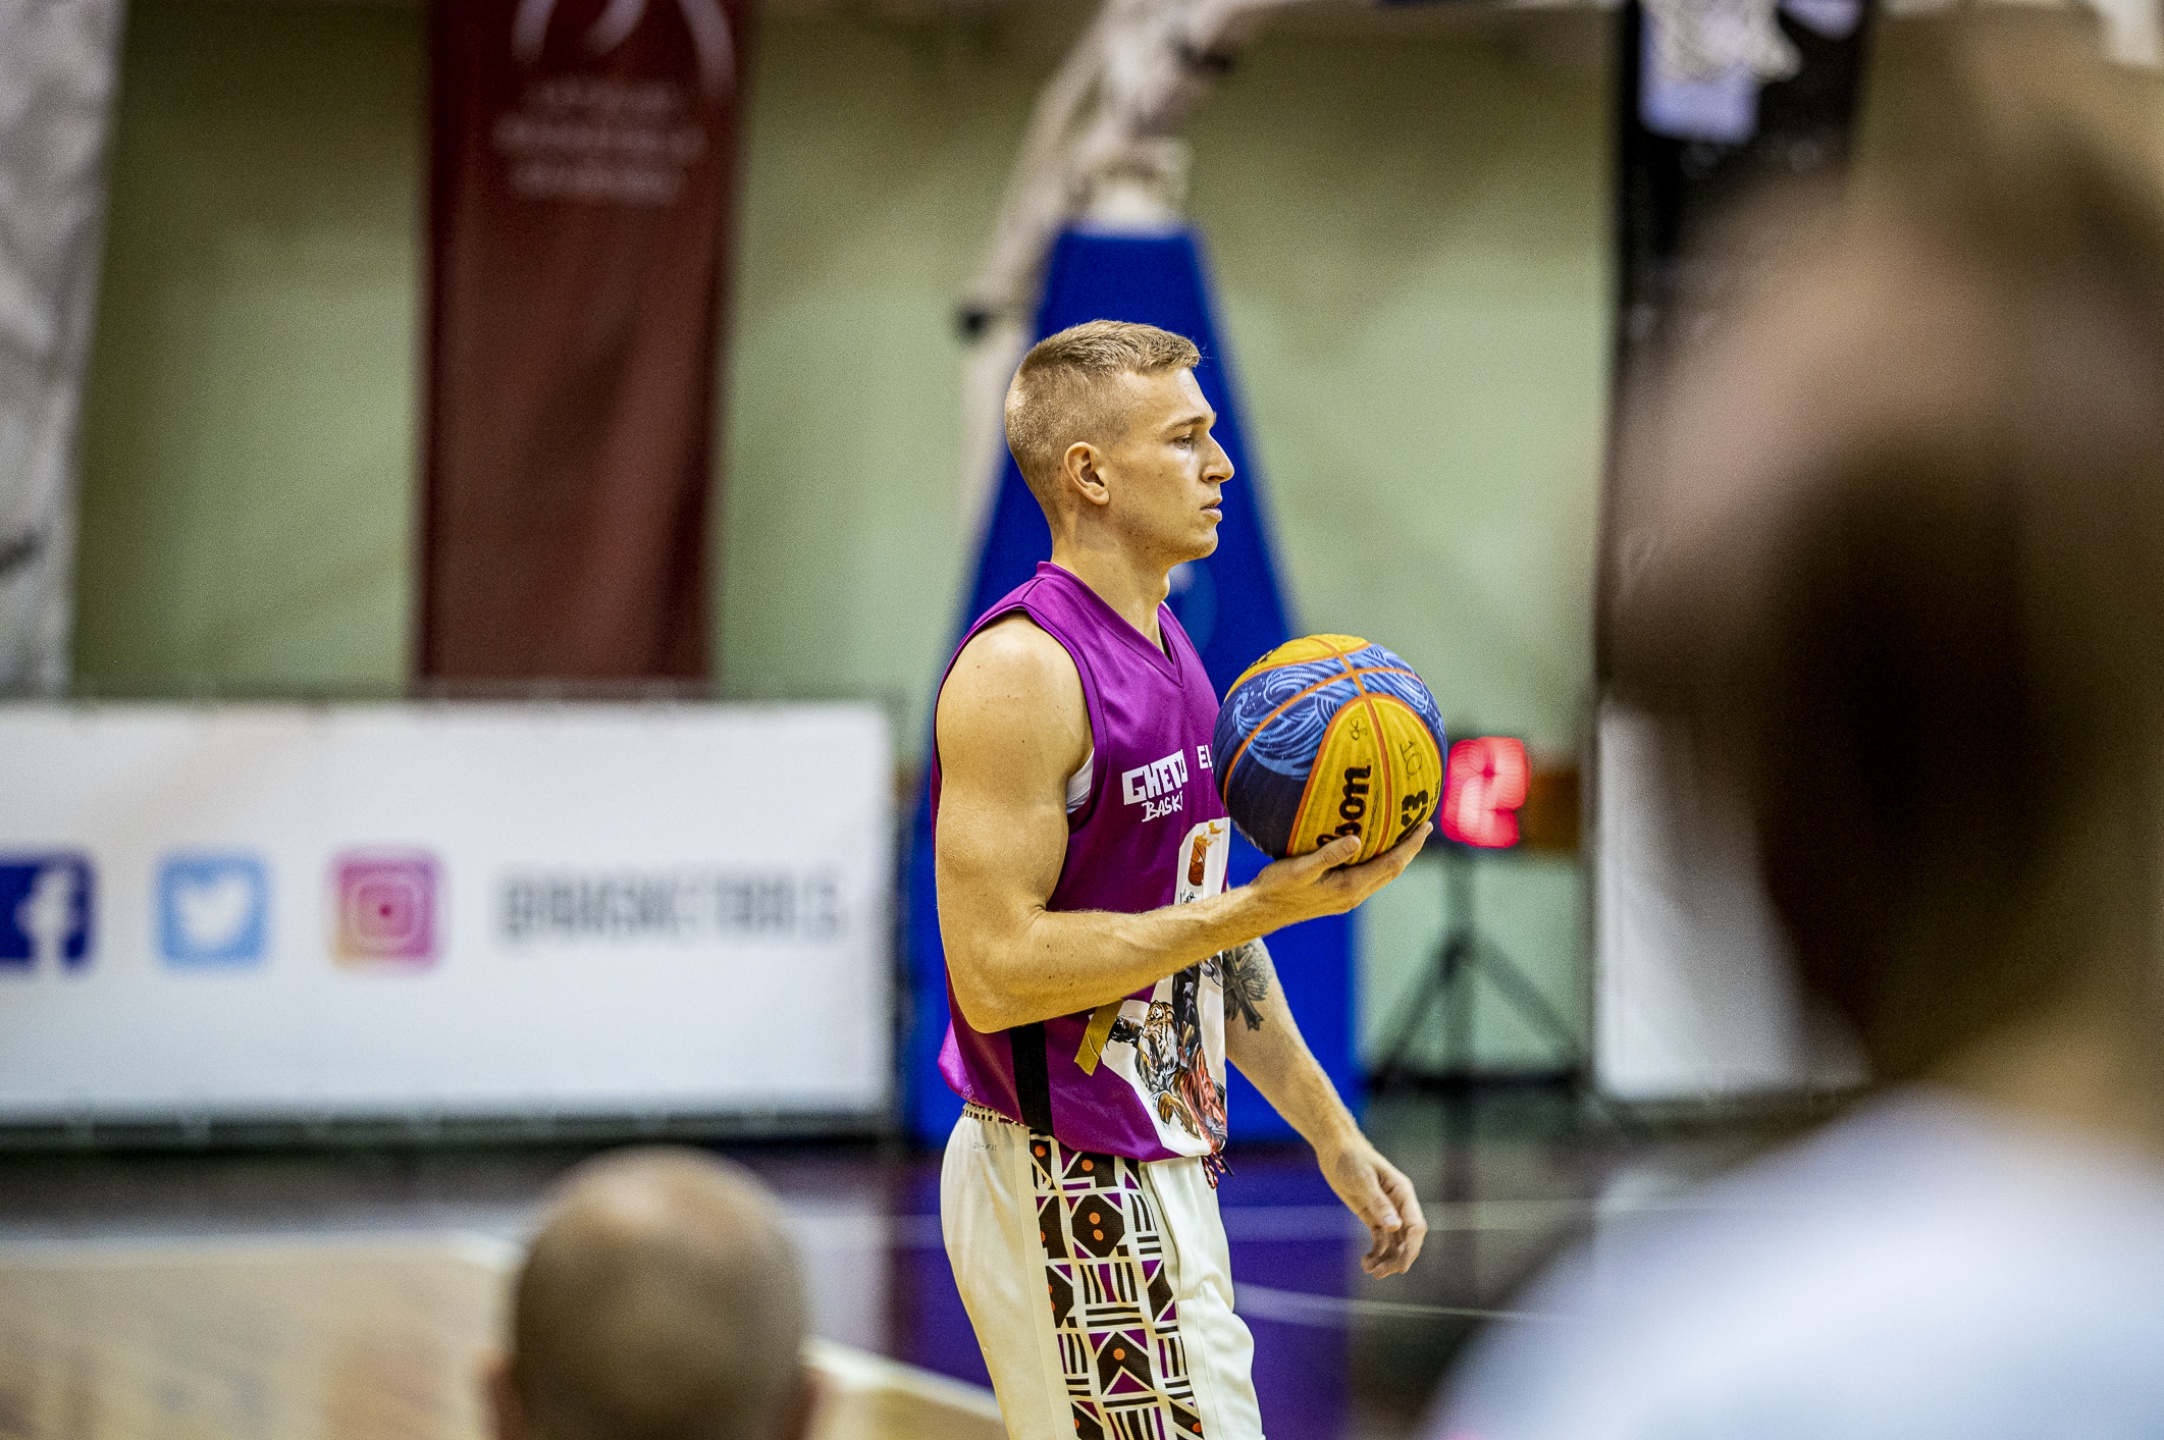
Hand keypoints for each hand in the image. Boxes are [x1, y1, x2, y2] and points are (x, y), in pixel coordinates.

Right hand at [1247, 822, 1430, 927]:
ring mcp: (1347, 898)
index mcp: (1350, 888)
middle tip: (1423, 825)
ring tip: (1405, 835)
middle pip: (1392, 870)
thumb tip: (1356, 840)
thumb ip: (1328, 855)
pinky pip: (1368, 875)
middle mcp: (1354, 895)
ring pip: (1382, 874)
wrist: (1261, 911)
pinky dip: (1379, 860)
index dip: (1411, 846)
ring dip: (1397, 856)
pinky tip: (1372, 847)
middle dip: (1410, 849)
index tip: (1425, 826)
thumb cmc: (1277, 887)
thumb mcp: (1300, 868)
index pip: (1391, 864)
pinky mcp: (1339, 896)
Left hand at [1316, 1129, 1426, 1277]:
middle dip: (1398, 1258)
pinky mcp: (1373, 1216)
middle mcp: (1399, 1205)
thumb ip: (1379, 1203)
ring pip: (1394, 1243)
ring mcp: (1387, 1211)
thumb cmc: (1351, 1158)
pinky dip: (1376, 1253)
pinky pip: (1380, 1240)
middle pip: (1407, 1239)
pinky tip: (1366, 1263)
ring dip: (1386, 1259)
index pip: (1415, 1226)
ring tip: (1370, 1271)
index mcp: (1403, 1193)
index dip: (1412, 1248)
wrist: (1335, 1148)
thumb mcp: (1363, 1179)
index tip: (1402, 1265)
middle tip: (1380, 1273)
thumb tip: (1395, 1227)